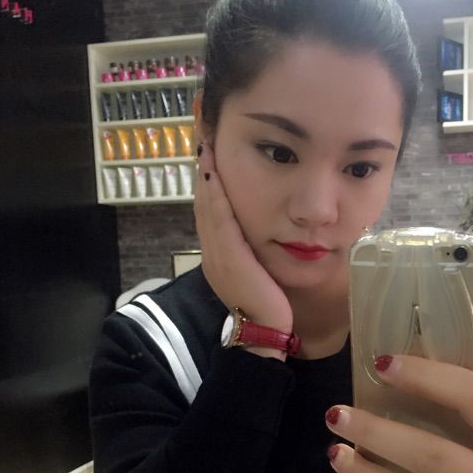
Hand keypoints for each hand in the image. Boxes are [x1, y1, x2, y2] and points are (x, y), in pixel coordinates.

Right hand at [194, 142, 292, 335]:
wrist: (264, 333)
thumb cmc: (268, 304)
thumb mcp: (256, 271)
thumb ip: (252, 250)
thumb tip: (259, 228)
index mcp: (218, 254)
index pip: (210, 211)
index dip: (208, 182)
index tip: (210, 155)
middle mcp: (211, 251)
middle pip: (203, 203)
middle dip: (204, 171)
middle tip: (204, 138)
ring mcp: (216, 254)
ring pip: (207, 207)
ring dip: (206, 175)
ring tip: (205, 145)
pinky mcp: (227, 257)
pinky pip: (219, 220)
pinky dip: (215, 195)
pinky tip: (214, 174)